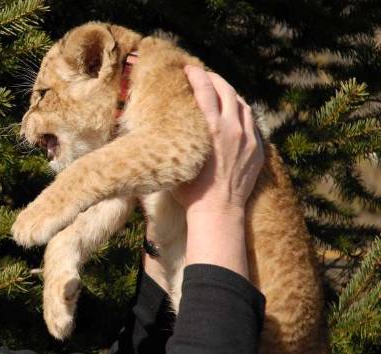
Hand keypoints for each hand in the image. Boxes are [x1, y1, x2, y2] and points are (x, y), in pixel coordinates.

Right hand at [172, 65, 263, 215]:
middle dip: (214, 78)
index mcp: (212, 128)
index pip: (205, 90)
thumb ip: (180, 137)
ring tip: (221, 92)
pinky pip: (253, 123)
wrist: (218, 211)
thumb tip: (169, 127)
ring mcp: (249, 139)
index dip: (196, 75)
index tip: (189, 68)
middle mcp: (233, 129)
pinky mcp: (258, 150)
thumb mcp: (179, 158)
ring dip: (231, 94)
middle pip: (227, 91)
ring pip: (243, 104)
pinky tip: (236, 114)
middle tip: (204, 75)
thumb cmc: (191, 191)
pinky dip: (242, 113)